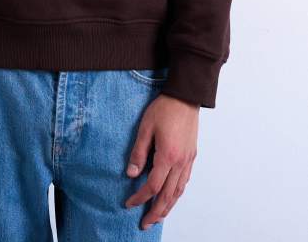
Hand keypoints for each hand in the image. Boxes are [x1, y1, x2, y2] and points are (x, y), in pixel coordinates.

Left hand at [124, 93, 198, 229]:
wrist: (186, 97)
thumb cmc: (164, 109)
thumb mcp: (145, 128)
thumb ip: (138, 152)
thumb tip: (131, 174)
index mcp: (167, 156)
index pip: (152, 186)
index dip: (140, 198)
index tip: (129, 204)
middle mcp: (180, 162)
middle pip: (168, 195)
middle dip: (156, 212)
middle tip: (145, 224)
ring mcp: (188, 160)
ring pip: (179, 191)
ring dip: (168, 206)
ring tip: (158, 216)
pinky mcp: (192, 155)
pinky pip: (185, 180)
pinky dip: (177, 193)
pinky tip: (171, 195)